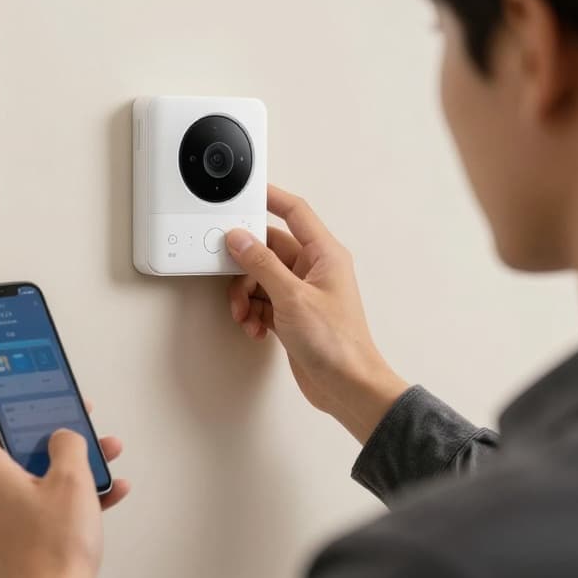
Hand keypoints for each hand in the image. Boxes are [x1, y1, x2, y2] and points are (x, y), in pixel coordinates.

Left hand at [0, 397, 129, 577]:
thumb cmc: (55, 553)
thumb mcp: (73, 482)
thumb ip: (67, 445)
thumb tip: (62, 437)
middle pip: (7, 454)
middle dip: (46, 442)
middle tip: (71, 434)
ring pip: (21, 485)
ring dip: (57, 475)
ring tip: (97, 474)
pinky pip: (23, 513)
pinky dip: (52, 505)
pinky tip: (93, 505)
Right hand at [226, 185, 408, 442]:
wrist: (347, 386)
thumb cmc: (336, 343)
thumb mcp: (292, 297)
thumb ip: (261, 264)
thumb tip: (239, 239)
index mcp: (324, 254)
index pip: (295, 212)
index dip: (270, 198)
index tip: (246, 191)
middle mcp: (314, 269)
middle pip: (268, 249)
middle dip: (245, 266)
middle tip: (230, 275)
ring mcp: (303, 292)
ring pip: (260, 277)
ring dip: (245, 295)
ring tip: (245, 314)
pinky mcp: (293, 314)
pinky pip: (263, 301)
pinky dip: (253, 312)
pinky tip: (255, 327)